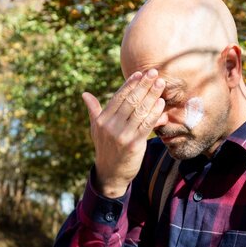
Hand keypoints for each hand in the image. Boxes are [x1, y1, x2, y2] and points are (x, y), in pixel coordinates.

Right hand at [83, 69, 165, 197]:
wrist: (111, 174)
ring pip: (139, 110)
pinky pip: (146, 124)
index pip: (118, 97)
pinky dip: (155, 112)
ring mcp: (121, 135)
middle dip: (143, 85)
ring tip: (160, 83)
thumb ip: (93, 110)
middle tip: (154, 72)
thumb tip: (85, 94)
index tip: (140, 73)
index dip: (130, 84)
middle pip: (130, 101)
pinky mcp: (133, 144)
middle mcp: (110, 126)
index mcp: (102, 120)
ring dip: (151, 95)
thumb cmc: (106, 149)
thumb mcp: (96, 130)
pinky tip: (161, 103)